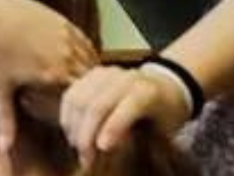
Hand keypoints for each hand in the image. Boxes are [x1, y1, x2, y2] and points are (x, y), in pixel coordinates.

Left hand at [0, 0, 96, 153]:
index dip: (81, 106)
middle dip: (87, 89)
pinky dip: (83, 49)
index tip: (78, 111)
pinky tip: (78, 55)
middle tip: (85, 97)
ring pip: (89, 57)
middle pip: (88, 78)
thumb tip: (4, 148)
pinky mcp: (63, 21)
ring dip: (88, 68)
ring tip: (84, 78)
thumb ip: (6, 121)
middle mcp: (66, 55)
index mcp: (55, 75)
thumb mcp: (0, 88)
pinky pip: (83, 39)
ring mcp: (66, 36)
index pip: (81, 97)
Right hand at [60, 66, 188, 165]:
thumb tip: (114, 153)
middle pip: (97, 105)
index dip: (112, 127)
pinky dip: (67, 115)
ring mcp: (106, 73)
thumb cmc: (165, 113)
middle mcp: (125, 78)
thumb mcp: (166, 129)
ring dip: (73, 127)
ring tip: (77, 147)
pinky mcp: (91, 75)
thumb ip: (145, 139)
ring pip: (79, 98)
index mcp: (147, 91)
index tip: (102, 149)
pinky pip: (71, 94)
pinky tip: (71, 132)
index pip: (127, 107)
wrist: (164, 85)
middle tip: (86, 159)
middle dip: (87, 134)